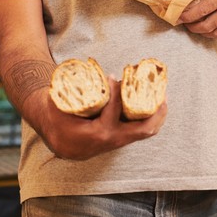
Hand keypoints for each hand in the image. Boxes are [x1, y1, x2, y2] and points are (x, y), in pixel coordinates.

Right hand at [37, 77, 167, 160]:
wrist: (54, 135)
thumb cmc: (55, 116)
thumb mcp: (58, 102)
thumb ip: (69, 90)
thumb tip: (86, 74)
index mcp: (96, 134)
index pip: (113, 111)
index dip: (116, 91)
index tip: (115, 76)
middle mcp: (110, 141)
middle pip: (142, 129)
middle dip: (155, 110)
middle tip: (160, 92)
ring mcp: (116, 143)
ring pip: (144, 133)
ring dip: (155, 116)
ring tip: (162, 98)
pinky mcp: (118, 141)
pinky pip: (138, 132)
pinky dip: (147, 119)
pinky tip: (151, 106)